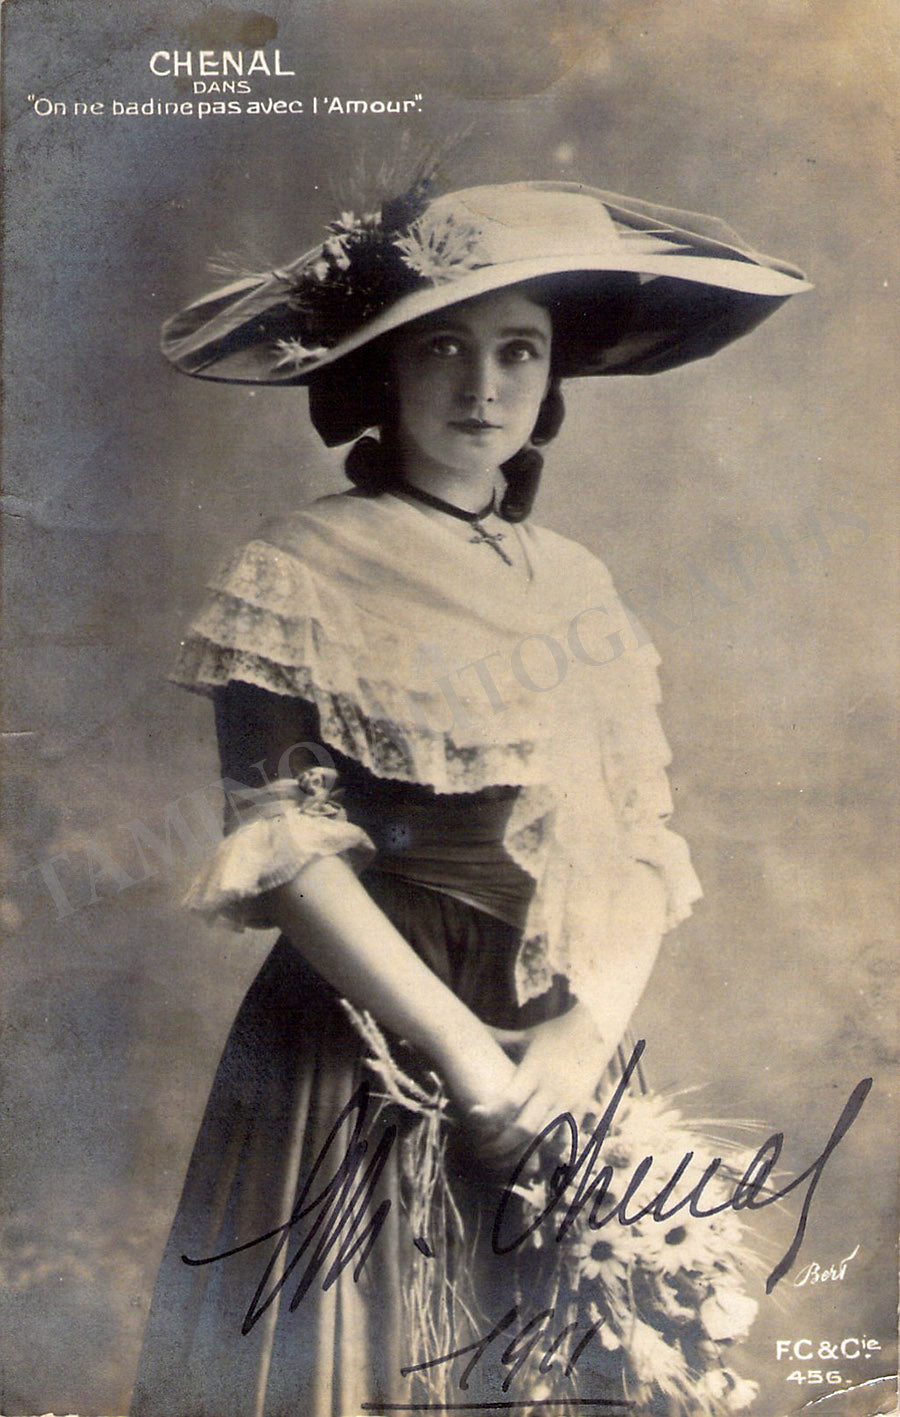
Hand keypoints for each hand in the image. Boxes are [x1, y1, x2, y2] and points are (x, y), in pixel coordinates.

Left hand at [467, 1003, 608, 1168]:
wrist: (596, 1030)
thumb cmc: (556, 1033)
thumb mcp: (528, 1036)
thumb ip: (501, 1038)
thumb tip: (475, 1027)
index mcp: (534, 1071)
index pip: (509, 1100)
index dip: (490, 1113)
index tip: (473, 1115)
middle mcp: (551, 1089)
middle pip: (525, 1127)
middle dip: (504, 1143)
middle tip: (485, 1150)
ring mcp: (568, 1101)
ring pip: (546, 1137)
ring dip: (526, 1151)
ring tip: (507, 1158)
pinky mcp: (581, 1108)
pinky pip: (567, 1137)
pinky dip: (552, 1148)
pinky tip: (537, 1154)